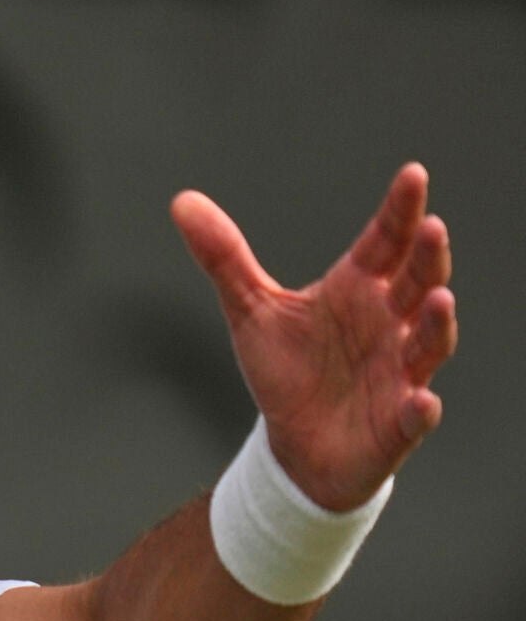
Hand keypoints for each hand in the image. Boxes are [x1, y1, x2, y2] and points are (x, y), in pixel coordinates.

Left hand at [171, 163, 456, 510]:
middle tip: (431, 227)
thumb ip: (223, 257)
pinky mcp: (397, 423)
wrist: (293, 445)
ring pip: (428, 343)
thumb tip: (182, 202)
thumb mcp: (250, 310)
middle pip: (415, 284)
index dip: (398, 211)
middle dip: (426, 258)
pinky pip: (415, 415)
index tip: (411, 175)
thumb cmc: (286, 371)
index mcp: (356, 290)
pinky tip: (422, 401)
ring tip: (438, 300)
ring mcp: (398, 373)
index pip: (383, 243)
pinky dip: (421, 409)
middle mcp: (388, 324)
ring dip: (436, 324)